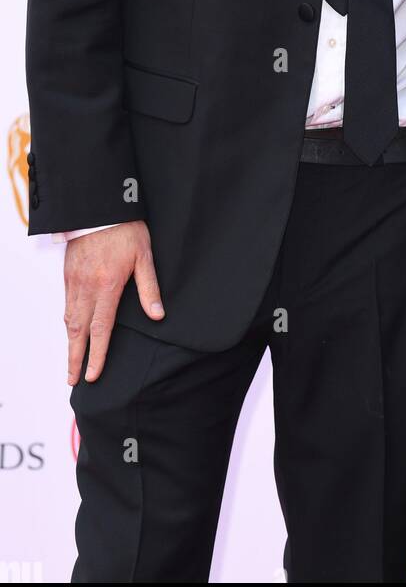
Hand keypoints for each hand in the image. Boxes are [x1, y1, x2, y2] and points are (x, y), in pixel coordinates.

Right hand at [64, 221, 163, 384]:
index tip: (93, 375)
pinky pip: (66, 304)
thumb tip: (157, 315)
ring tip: (71, 363)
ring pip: (69, 319)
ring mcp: (74, 281)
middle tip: (74, 380)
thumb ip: (150, 287)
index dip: (97, 354)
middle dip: (75, 358)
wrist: (99, 206)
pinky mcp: (68, 274)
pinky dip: (67, 323)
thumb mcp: (144, 255)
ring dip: (70, 343)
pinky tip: (71, 331)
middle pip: (78, 331)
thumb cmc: (126, 228)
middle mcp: (87, 287)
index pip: (100, 329)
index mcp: (108, 285)